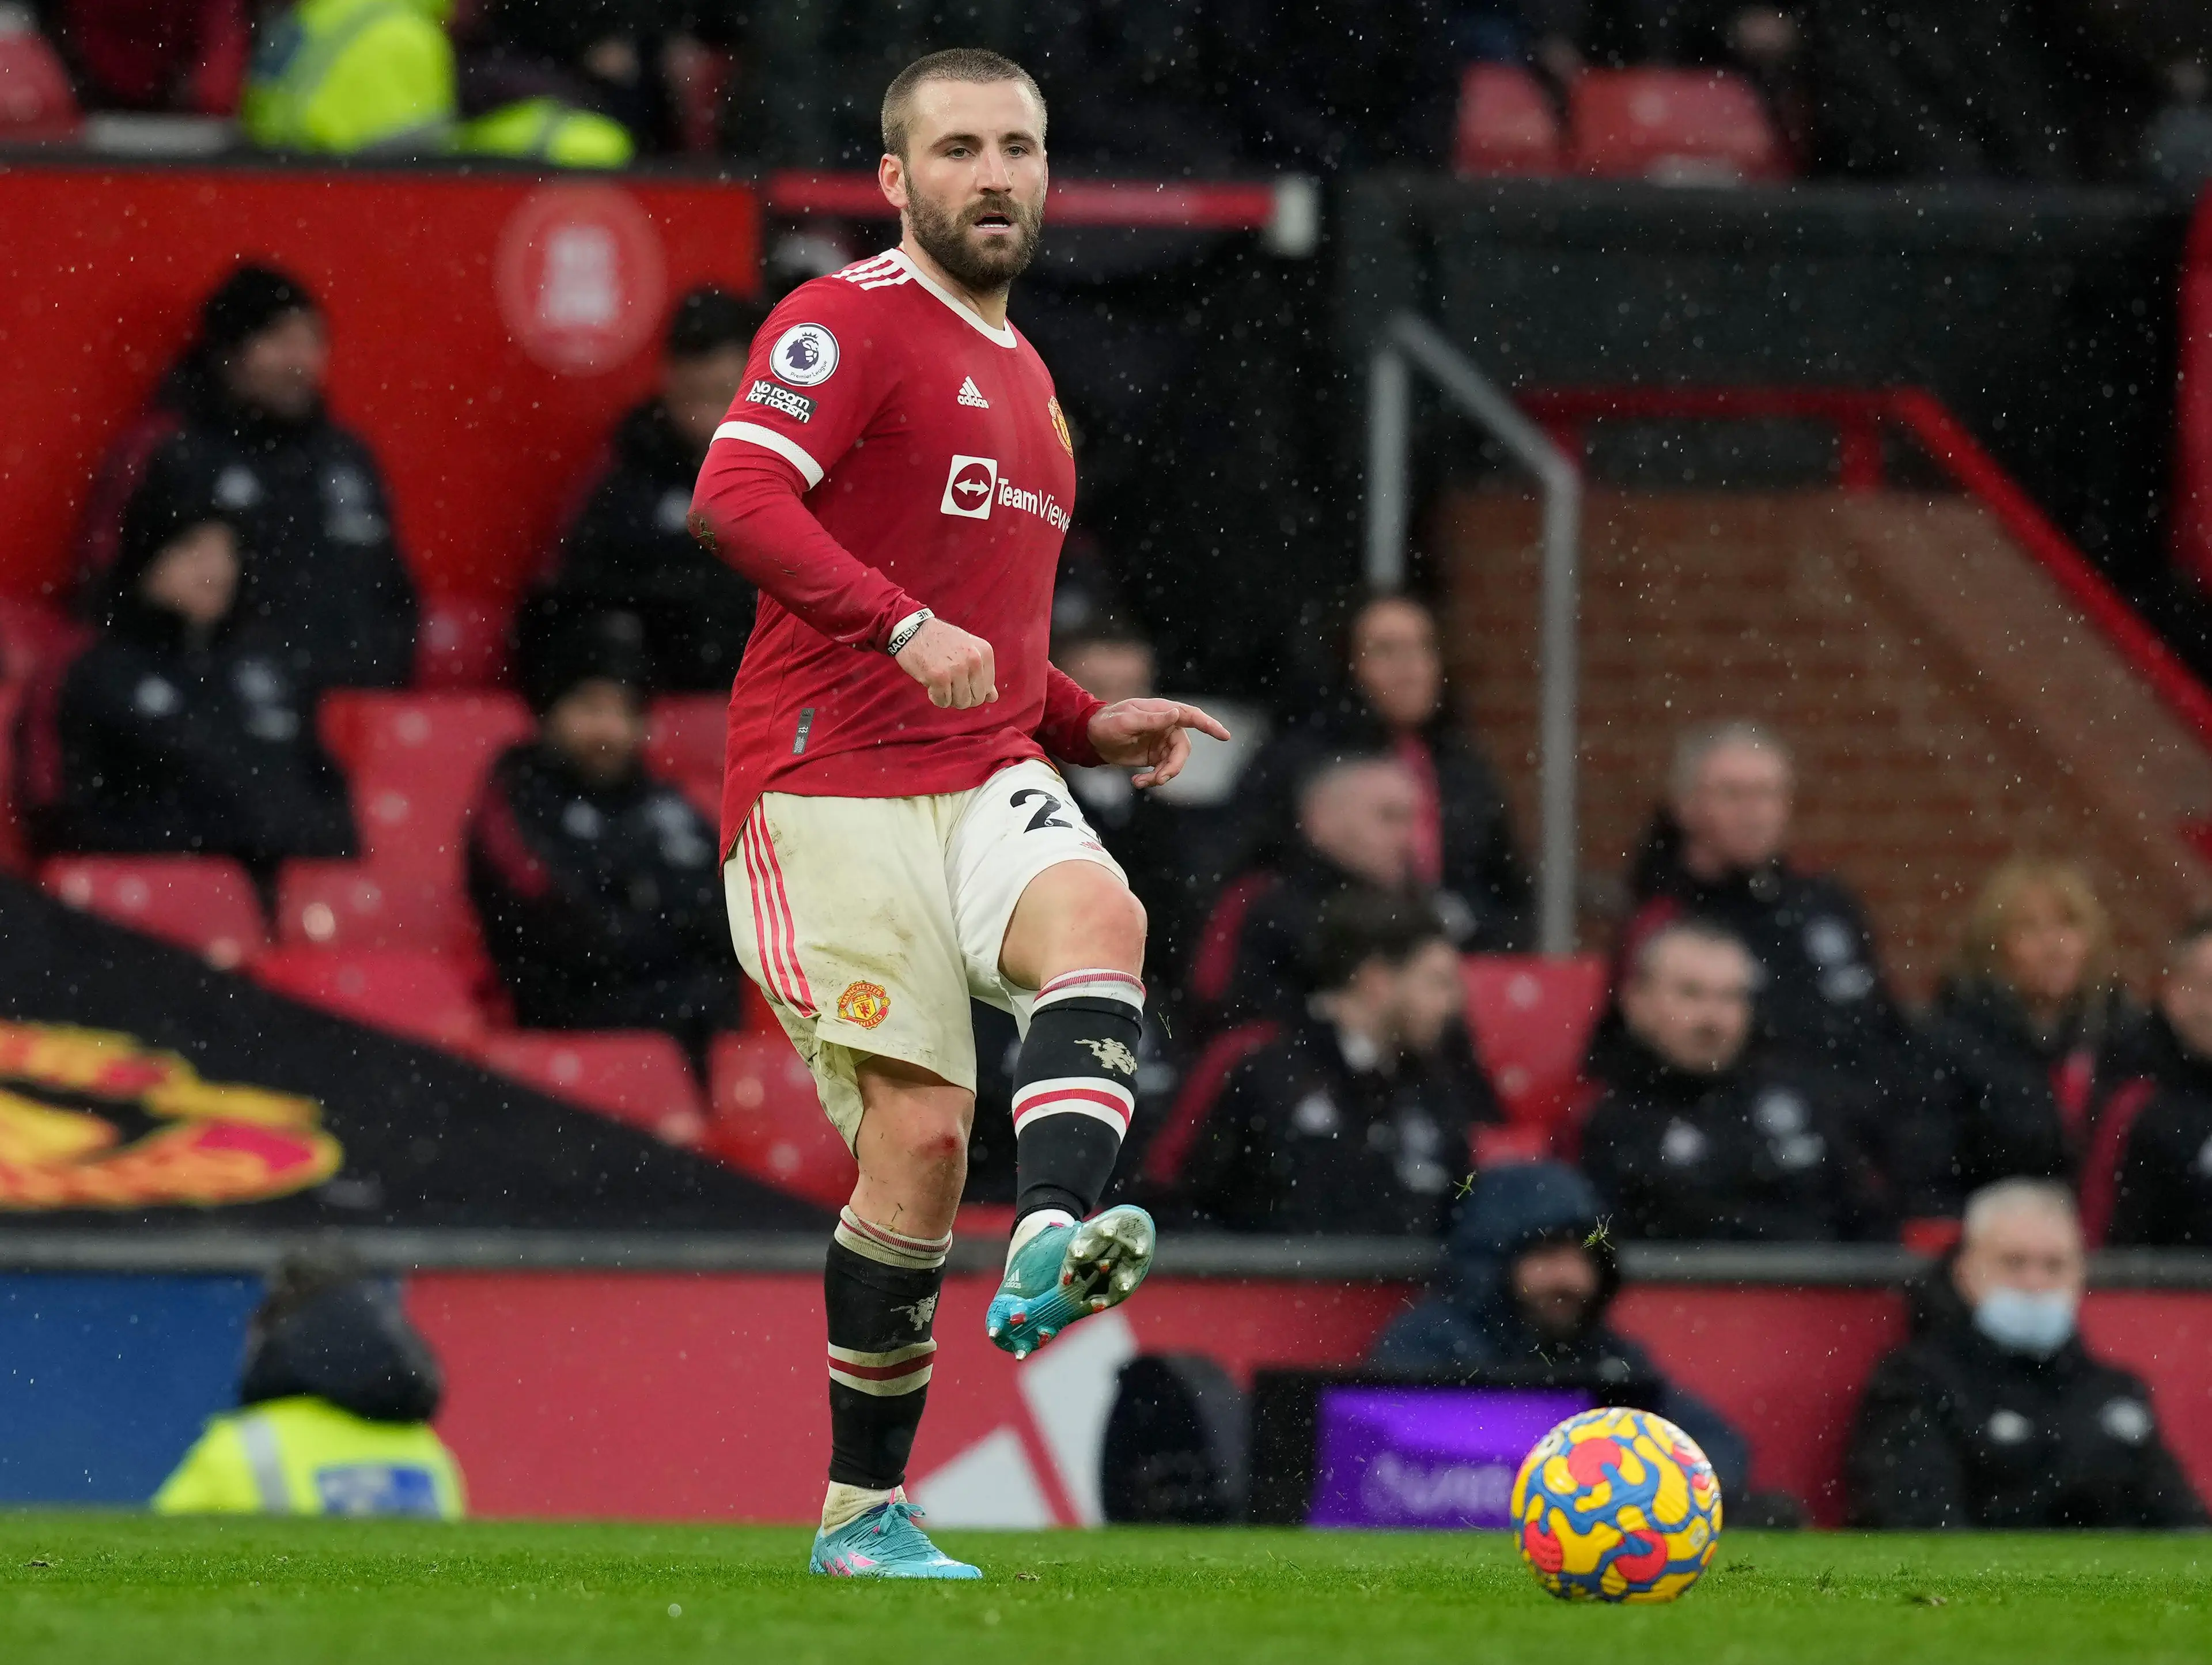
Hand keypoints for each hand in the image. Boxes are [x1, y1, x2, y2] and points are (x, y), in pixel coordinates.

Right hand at [895, 617, 997, 708]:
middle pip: (976, 699)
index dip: (972, 689)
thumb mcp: (968, 651)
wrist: (912, 630)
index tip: (960, 678)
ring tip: (940, 681)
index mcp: (985, 652)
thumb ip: (982, 674)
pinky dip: (935, 697)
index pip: (987, 688)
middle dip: (962, 696)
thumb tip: (993, 698)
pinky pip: (943, 702)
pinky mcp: (939, 677)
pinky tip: (930, 682)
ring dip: (948, 697)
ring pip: (961, 703)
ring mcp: (957, 669)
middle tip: (948, 683)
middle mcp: (974, 660)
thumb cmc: (941, 642)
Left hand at [1086, 699, 1231, 788]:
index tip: (1225, 736)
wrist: (1091, 737)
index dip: (1210, 725)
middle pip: (1183, 750)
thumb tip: (1176, 713)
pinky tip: (1136, 782)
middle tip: (1159, 779)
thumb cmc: (1107, 723)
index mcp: (1162, 712)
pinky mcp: (1154, 757)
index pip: (1192, 716)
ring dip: (1161, 776)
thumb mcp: (1126, 720)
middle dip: (1173, 767)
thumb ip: (1151, 719)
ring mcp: (1161, 742)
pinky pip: (1163, 771)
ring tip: (1141, 782)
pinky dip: (1153, 780)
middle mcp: (1166, 727)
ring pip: (1174, 764)